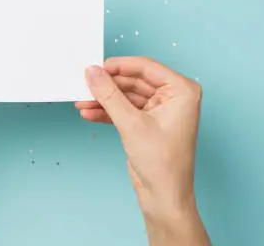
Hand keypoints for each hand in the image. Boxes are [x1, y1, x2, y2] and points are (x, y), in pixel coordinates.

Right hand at [76, 57, 209, 245]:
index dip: (118, 66)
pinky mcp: (147, 122)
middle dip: (108, 85)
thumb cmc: (163, 165)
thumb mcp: (131, 124)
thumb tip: (93, 73)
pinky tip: (89, 113)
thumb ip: (109, 95)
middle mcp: (173, 97)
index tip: (95, 68)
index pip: (145, 67)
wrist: (164, 198)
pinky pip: (124, 109)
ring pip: (126, 95)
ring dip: (104, 99)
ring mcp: (160, 110)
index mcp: (181, 91)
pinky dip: (107, 111)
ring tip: (82, 102)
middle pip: (133, 80)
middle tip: (84, 85)